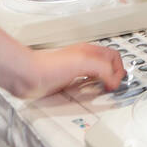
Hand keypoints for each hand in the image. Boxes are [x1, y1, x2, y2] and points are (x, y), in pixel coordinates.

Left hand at [9, 43, 125, 99]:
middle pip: (106, 65)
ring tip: (105, 91)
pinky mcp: (65, 82)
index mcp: (90, 51)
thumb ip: (104, 69)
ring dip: (102, 83)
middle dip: (114, 75)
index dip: (119, 69)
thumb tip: (114, 80)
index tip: (116, 82)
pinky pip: (83, 85)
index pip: (114, 56)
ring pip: (95, 75)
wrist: (27, 75)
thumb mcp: (84, 62)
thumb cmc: (49, 66)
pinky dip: (90, 90)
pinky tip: (88, 94)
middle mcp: (83, 59)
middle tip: (115, 86)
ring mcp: (74, 70)